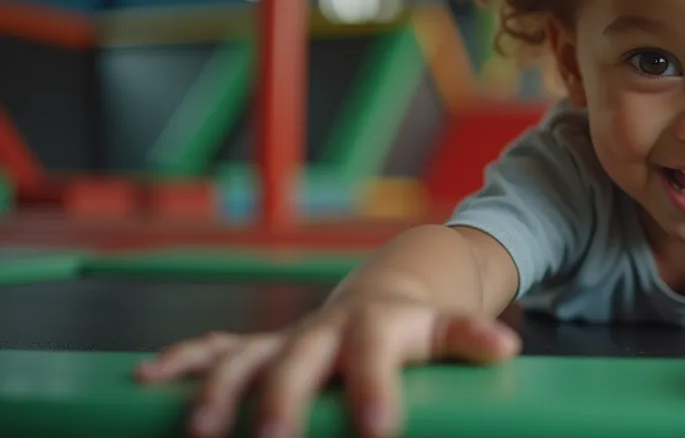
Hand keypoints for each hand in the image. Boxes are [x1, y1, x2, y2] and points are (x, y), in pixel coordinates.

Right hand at [134, 295, 520, 437]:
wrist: (385, 292)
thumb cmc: (416, 325)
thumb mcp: (445, 329)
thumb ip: (469, 337)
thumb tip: (507, 347)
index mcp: (376, 328)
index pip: (376, 357)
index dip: (375, 391)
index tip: (378, 433)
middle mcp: (324, 331)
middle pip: (298, 362)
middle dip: (282, 401)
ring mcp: (288, 338)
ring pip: (244, 359)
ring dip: (217, 389)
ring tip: (199, 429)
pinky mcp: (262, 347)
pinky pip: (216, 351)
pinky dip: (182, 362)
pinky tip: (146, 381)